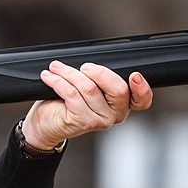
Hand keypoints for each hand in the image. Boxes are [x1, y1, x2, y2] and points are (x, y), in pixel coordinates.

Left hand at [21, 61, 152, 149]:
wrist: (45, 124)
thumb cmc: (65, 105)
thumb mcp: (87, 89)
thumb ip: (98, 80)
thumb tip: (92, 63)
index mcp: (122, 105)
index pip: (141, 100)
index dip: (142, 88)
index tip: (134, 75)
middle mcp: (115, 115)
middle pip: (117, 89)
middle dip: (98, 72)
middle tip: (83, 66)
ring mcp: (100, 120)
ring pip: (90, 88)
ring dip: (70, 73)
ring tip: (56, 68)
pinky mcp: (83, 122)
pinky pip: (72, 94)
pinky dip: (58, 81)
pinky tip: (49, 77)